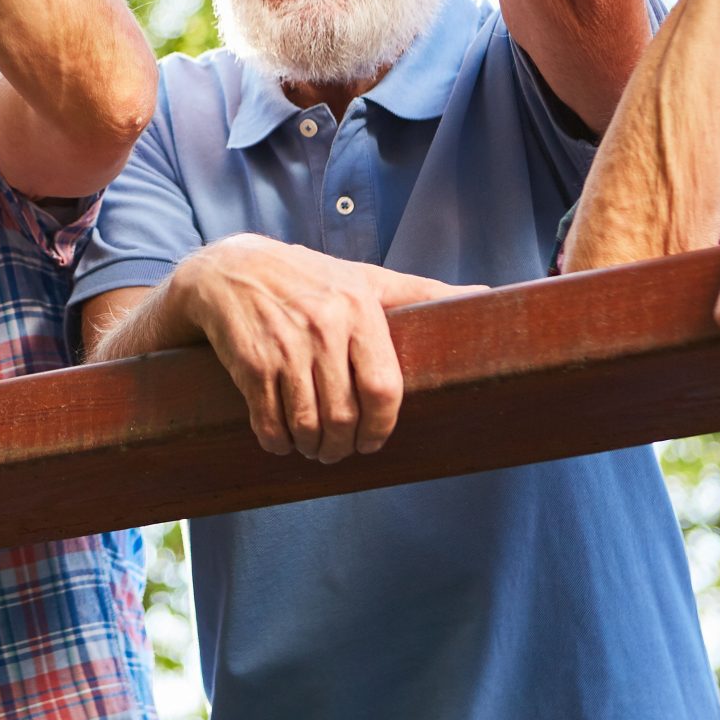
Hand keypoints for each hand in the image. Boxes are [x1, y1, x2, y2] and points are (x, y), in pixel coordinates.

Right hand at [175, 234, 477, 461]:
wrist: (230, 268)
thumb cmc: (309, 278)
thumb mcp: (366, 278)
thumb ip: (422, 291)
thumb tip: (488, 293)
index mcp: (359, 308)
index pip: (384, 388)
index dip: (381, 427)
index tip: (373, 441)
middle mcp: (324, 327)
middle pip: (345, 415)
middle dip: (343, 446)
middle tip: (338, 451)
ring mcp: (284, 346)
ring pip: (307, 423)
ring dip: (311, 447)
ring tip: (312, 448)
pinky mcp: (250, 362)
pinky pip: (269, 420)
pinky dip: (276, 441)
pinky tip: (279, 440)